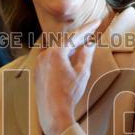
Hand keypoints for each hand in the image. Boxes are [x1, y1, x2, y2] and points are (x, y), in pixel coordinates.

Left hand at [35, 20, 98, 134]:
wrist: (53, 112)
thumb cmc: (69, 94)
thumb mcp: (82, 73)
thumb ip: (86, 55)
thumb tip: (90, 44)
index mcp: (56, 52)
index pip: (74, 36)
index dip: (88, 28)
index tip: (97, 22)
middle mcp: (44, 55)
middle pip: (65, 41)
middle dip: (79, 36)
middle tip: (91, 31)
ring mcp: (39, 63)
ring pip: (57, 49)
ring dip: (70, 46)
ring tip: (83, 44)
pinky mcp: (37, 71)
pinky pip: (50, 57)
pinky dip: (61, 55)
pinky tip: (70, 57)